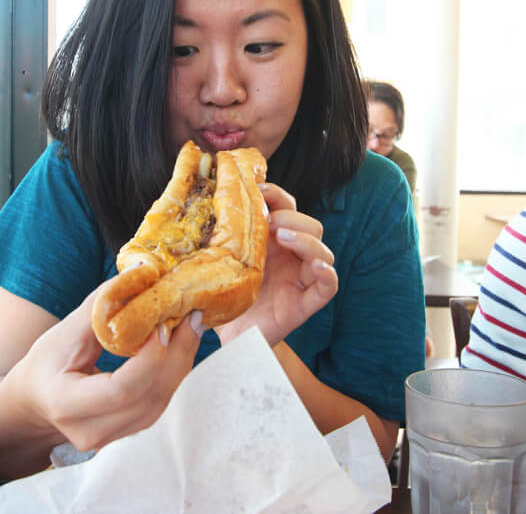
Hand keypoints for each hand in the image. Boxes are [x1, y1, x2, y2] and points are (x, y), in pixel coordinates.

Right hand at [0, 276, 203, 452]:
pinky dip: (172, 373)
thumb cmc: (47, 361)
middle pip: (147, 399)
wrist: (36, 399)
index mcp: (65, 404)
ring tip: (190, 327)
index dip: (150, 359)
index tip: (163, 324)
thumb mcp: (64, 331)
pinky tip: (179, 346)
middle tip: (192, 318)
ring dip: (180, 363)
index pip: (121, 390)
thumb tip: (139, 272)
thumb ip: (101, 305)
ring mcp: (110, 438)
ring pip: (159, 403)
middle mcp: (89, 431)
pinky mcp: (126, 432)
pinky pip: (158, 403)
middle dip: (176, 356)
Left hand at [214, 182, 337, 346]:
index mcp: (272, 241)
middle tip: (269, 222)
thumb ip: (215, 236)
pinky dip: (327, 275)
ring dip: (306, 240)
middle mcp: (291, 257)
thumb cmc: (223, 296)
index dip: (278, 195)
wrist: (227, 336)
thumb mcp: (217, 260)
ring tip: (282, 237)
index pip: (287, 208)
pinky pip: (328, 287)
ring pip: (323, 252)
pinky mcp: (305, 303)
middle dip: (292, 218)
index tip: (257, 189)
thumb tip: (197, 204)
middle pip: (310, 226)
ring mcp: (301, 279)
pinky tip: (317, 268)